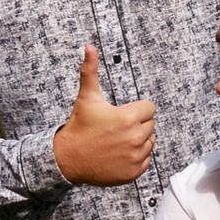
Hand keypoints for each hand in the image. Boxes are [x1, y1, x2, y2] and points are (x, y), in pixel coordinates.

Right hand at [53, 45, 155, 186]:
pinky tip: (119, 154)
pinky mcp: (133, 173)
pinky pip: (146, 160)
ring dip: (139, 141)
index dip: (136, 109)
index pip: (150, 108)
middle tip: (117, 128)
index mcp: (128, 118)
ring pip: (150, 142)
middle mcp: (135, 138)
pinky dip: (136, 157)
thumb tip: (89, 47)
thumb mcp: (87, 97)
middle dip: (137, 124)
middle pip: (150, 125)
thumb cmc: (79, 126)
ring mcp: (135, 157)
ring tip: (118, 140)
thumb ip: (90, 70)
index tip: (122, 113)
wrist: (68, 159)